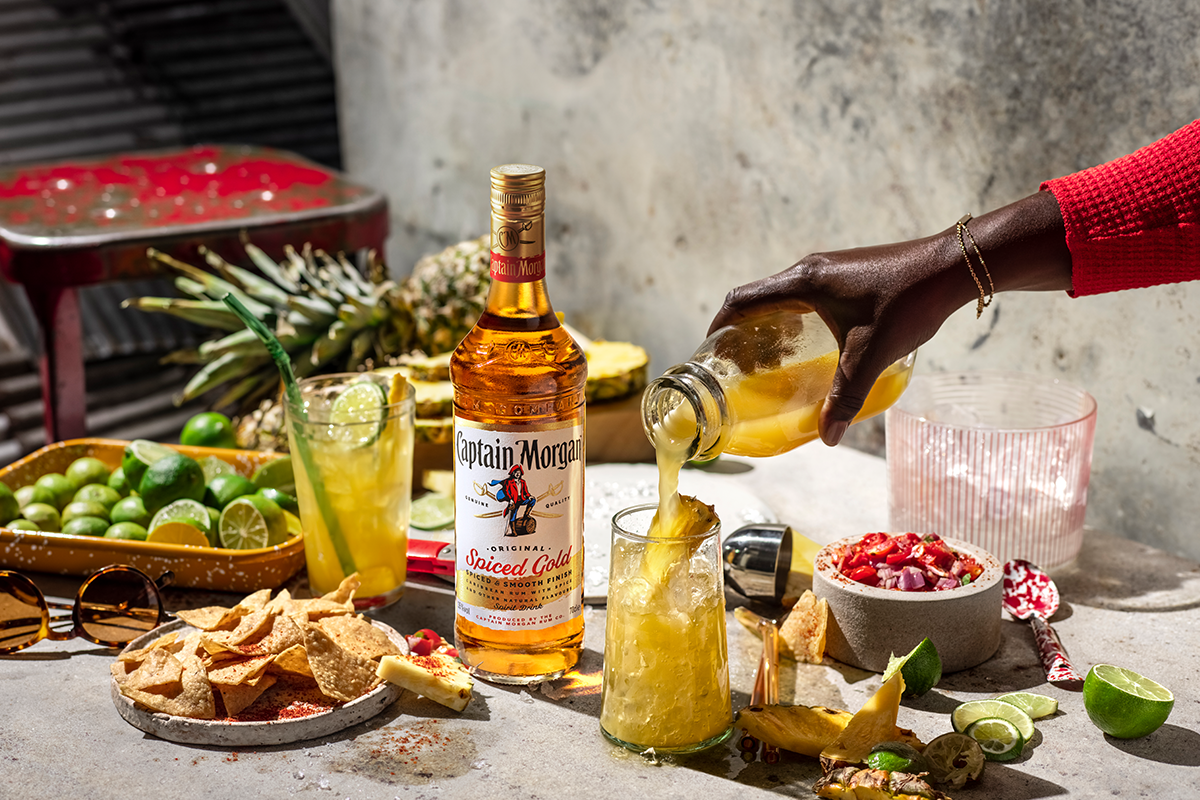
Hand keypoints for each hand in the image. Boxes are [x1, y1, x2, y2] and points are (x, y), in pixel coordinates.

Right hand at [708, 192, 1070, 444]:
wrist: (952, 267)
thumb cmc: (908, 303)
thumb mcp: (871, 354)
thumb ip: (846, 397)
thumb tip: (828, 439)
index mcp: (803, 281)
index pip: (742, 299)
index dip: (719, 323)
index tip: (708, 350)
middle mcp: (810, 270)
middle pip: (758, 298)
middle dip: (741, 330)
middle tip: (736, 365)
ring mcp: (829, 270)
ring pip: (782, 297)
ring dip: (768, 324)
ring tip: (766, 360)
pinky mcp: (846, 276)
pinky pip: (804, 297)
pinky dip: (792, 320)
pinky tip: (808, 347)